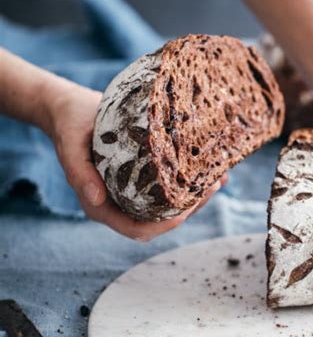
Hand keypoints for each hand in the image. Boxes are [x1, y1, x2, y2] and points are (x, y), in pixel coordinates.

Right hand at [42, 80, 225, 239]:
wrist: (71, 108)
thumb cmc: (70, 126)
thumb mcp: (70, 146)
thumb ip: (80, 173)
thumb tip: (97, 200)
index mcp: (101, 205)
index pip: (137, 229)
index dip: (163, 226)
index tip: (185, 209)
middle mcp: (120, 202)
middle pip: (160, 220)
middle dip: (189, 208)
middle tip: (211, 187)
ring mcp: (133, 189)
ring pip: (169, 204)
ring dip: (195, 196)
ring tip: (217, 178)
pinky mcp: (143, 174)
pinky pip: (169, 184)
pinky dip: (190, 179)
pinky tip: (210, 166)